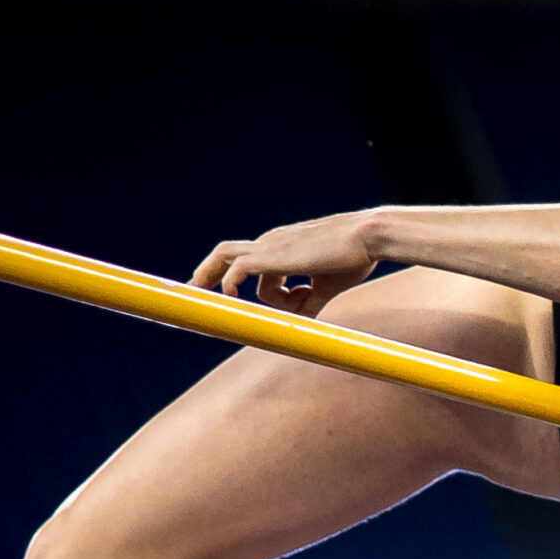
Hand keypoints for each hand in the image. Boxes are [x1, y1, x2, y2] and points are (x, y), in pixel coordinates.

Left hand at [189, 210, 381, 314]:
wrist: (367, 236)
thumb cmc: (354, 257)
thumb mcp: (328, 286)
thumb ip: (311, 303)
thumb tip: (300, 322)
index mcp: (283, 246)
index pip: (255, 265)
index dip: (251, 287)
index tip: (239, 302)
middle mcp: (271, 242)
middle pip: (226, 252)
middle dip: (207, 272)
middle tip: (192, 291)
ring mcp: (270, 246)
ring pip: (226, 258)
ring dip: (209, 277)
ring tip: (195, 296)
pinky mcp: (272, 255)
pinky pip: (237, 268)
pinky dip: (229, 283)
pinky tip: (232, 299)